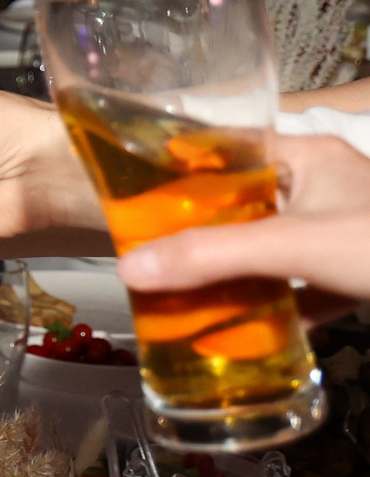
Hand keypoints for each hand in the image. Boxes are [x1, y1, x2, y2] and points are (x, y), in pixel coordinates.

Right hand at [118, 135, 369, 310]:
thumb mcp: (297, 246)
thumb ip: (215, 257)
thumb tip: (131, 270)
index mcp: (308, 157)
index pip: (228, 145)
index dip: (178, 162)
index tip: (129, 186)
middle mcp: (324, 190)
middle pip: (243, 203)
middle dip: (196, 229)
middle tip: (145, 250)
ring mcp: (344, 235)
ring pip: (271, 248)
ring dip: (233, 272)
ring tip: (180, 291)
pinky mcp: (358, 276)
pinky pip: (302, 288)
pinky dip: (274, 308)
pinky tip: (243, 331)